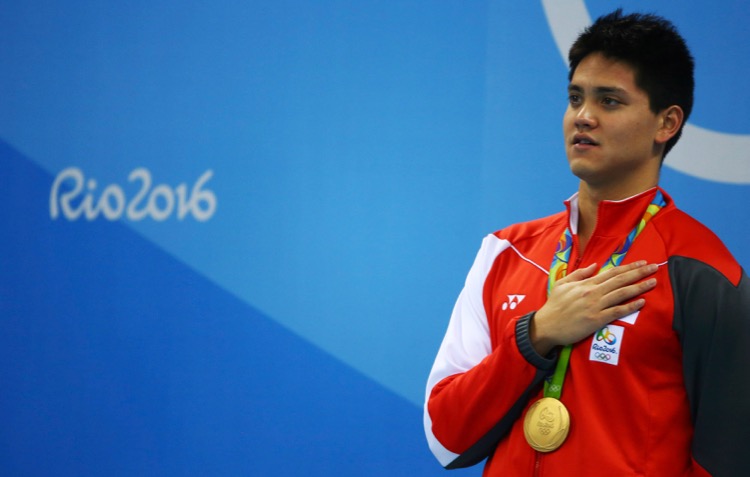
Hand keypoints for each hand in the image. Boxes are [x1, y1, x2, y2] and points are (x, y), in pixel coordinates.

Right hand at [530, 260, 657, 354]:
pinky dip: (630, 306)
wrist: (547, 326)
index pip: (611, 272)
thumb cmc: (554, 306)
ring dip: (639, 287)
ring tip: (653, 282)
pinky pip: (617, 311)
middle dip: (639, 273)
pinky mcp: (597, 320)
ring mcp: (596, 306)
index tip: (642, 263)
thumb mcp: (562, 284)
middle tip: (654, 268)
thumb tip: (594, 266)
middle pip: (620, 280)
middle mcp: (593, 292)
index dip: (628, 267)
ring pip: (621, 294)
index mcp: (586, 283)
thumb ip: (579, 274)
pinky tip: (642, 302)